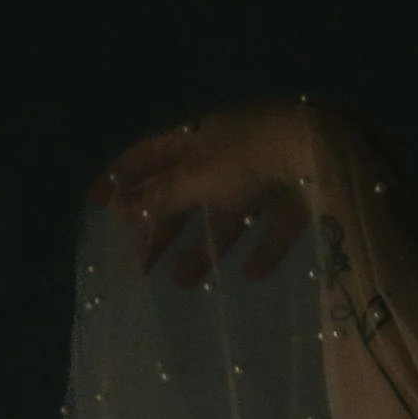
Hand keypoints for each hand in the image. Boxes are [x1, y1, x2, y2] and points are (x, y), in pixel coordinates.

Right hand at [91, 100, 353, 288]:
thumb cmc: (247, 158)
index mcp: (198, 136)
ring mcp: (269, 170)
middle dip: (159, 228)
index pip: (147, 156)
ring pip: (229, 212)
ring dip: (204, 247)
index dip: (119, 178)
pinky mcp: (305, 194)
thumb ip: (159, 198)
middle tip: (138, 267)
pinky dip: (263, 248)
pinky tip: (252, 275)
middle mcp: (231, 150)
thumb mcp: (194, 178)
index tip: (94, 204)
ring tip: (183, 282)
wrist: (323, 147)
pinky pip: (277, 224)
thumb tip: (126, 212)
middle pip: (185, 193)